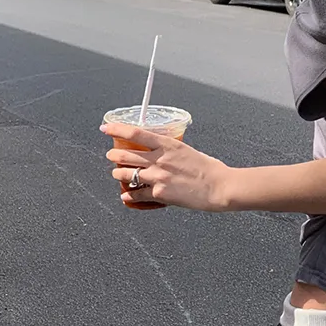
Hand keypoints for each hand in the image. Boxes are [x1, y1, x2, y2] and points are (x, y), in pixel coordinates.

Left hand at [102, 121, 232, 211]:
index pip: (135, 133)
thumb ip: (171, 151)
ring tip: (117, 174)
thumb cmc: (210, 169)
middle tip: (111, 155)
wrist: (220, 187)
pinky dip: (129, 196)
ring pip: (126, 174)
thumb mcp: (188, 151)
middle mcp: (159, 159)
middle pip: (125, 154)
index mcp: (168, 144)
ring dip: (118, 174)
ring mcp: (158, 177)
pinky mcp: (159, 194)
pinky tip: (127, 197)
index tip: (106, 128)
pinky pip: (136, 195)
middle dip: (113, 155)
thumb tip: (162, 154)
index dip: (117, 129)